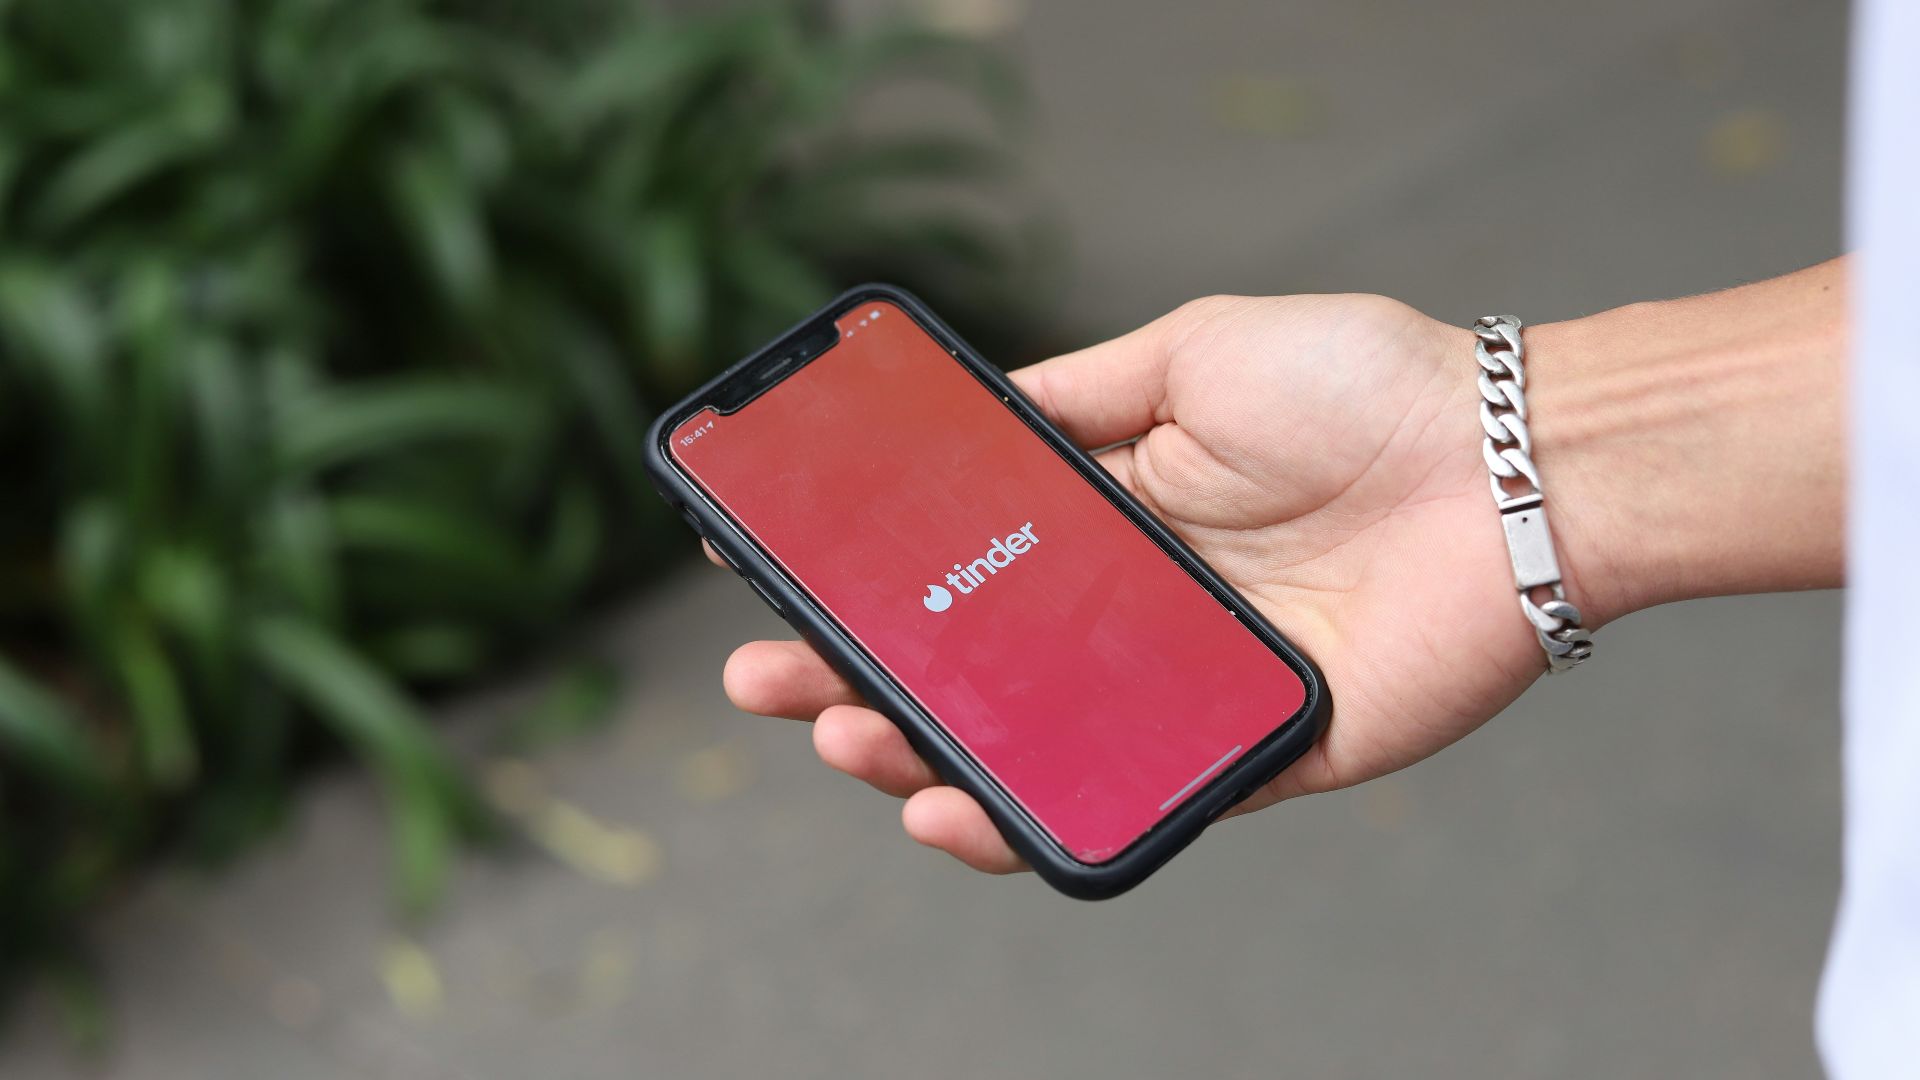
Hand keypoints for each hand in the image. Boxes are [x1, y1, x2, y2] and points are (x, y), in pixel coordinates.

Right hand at [719, 292, 1564, 871]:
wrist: (1512, 467)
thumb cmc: (1362, 390)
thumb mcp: (1191, 352)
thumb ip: (1078, 394)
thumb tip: (971, 415)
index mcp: (1116, 519)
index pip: (963, 566)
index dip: (871, 577)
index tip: (775, 572)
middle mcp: (1135, 612)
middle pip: (972, 665)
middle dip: (856, 675)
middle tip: (767, 677)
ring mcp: (1184, 692)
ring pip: (1026, 746)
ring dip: (917, 755)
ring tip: (843, 737)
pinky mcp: (1249, 758)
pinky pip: (1128, 803)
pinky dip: (1032, 820)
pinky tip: (953, 806)